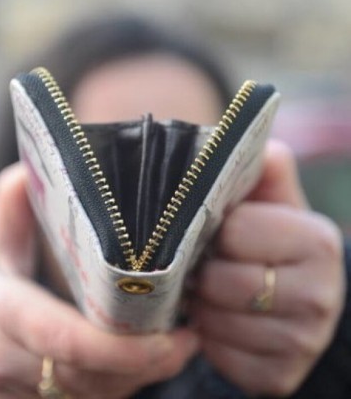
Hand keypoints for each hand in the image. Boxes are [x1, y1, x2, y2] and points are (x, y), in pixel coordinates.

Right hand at [0, 164, 199, 398]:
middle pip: (89, 376)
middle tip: (188, 335)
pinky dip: (124, 386)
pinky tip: (147, 363)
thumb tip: (33, 167)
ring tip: (176, 345)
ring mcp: (17, 396)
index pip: (59, 336)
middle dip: (145, 363)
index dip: (118, 347)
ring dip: (140, 377)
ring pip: (96, 397)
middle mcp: (1, 363)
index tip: (172, 336)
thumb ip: (13, 204)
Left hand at [192, 141, 344, 395]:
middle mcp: (321, 295)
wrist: (291, 302)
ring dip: (200, 307)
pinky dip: (208, 341)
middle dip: (201, 273)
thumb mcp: (268, 200)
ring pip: (217, 322)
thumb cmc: (267, 240)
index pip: (236, 230)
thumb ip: (260, 170)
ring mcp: (304, 342)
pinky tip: (216, 323)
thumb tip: (264, 144)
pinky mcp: (279, 376)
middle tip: (199, 266)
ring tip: (204, 293)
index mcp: (317, 241)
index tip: (215, 231)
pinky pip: (220, 357)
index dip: (215, 230)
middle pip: (223, 281)